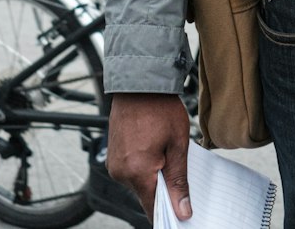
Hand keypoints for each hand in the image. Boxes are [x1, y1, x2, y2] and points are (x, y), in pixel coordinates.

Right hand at [108, 93, 190, 222]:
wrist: (139, 82)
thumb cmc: (161, 108)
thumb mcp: (178, 144)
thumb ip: (178, 181)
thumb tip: (183, 212)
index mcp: (137, 172)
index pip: (153, 208)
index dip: (169, 212)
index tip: (182, 212)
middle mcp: (120, 172)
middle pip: (145, 194)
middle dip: (162, 187)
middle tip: (177, 165)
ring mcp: (113, 164)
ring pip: (138, 182)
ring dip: (152, 173)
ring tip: (164, 149)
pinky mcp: (112, 155)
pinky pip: (129, 170)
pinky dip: (142, 165)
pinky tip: (153, 147)